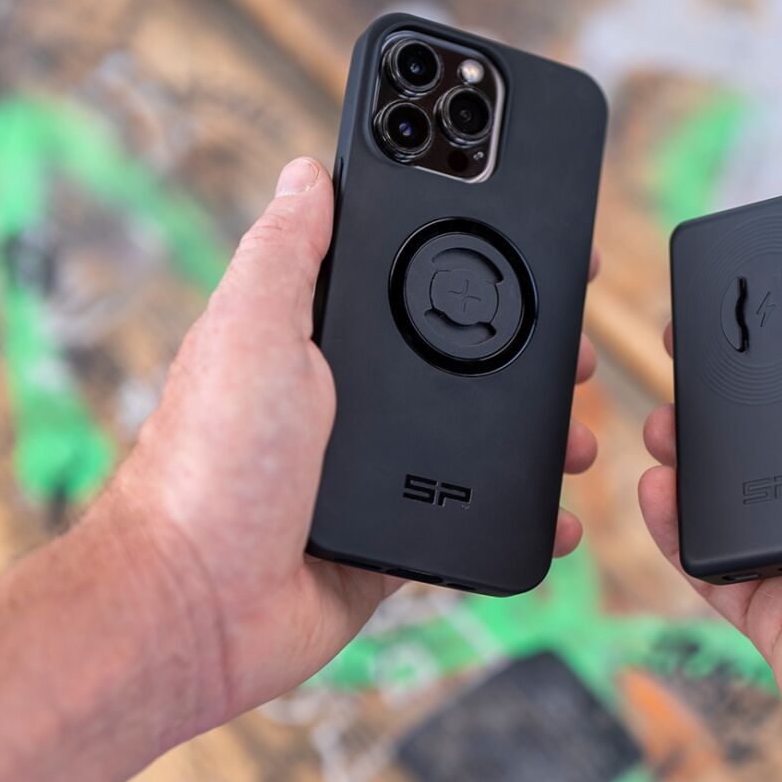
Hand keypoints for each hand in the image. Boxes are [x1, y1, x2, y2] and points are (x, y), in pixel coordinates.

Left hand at [101, 157, 598, 737]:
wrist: (201, 608)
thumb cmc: (208, 465)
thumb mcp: (251, 330)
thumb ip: (288, 251)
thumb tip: (308, 172)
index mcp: (323, 340)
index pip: (413, 276)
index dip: (476, 253)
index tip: (536, 237)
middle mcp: (356, 398)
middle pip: (465, 356)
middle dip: (531, 345)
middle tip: (576, 343)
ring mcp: (383, 468)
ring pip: (484, 435)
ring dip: (541, 429)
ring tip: (580, 431)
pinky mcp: (402, 532)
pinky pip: (478, 511)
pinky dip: (523, 507)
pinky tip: (558, 506)